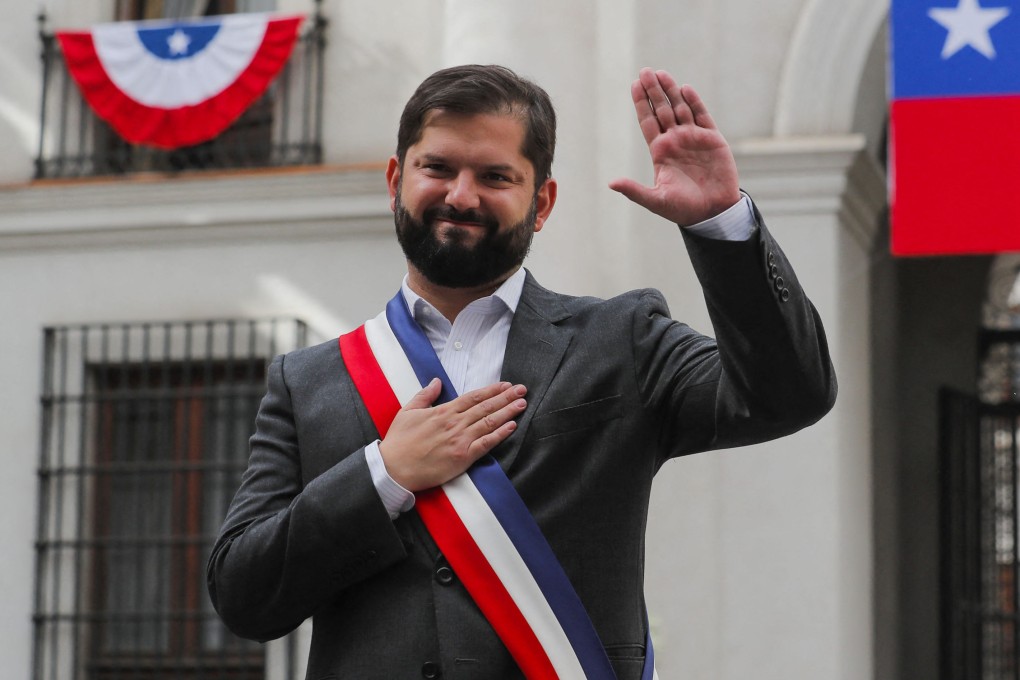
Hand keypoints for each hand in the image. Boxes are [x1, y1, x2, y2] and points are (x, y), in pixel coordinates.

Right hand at [378, 378, 527, 491]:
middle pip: (486, 407)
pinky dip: (500, 434)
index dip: (491, 390)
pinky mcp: (462, 457)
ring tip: (522, 403)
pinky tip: (512, 426)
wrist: (394, 468)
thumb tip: (437, 381)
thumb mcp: (408, 411)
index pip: (473, 397)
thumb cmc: (399, 441)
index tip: (506, 385)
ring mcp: (460, 440)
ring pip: (489, 422)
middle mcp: (454, 423)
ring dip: (508, 412)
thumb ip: (425, 395)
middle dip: (506, 397)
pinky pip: (486, 444)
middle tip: (522, 390)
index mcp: (443, 412)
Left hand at [609, 68, 740, 225]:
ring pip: (681, 108)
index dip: (641, 103)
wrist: (712, 212)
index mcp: (660, 151)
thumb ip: (634, 190)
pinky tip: (685, 89)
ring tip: (661, 74)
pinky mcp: (712, 139)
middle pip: (662, 110)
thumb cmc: (682, 208)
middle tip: (645, 71)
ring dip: (671, 91)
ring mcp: (694, 137)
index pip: (648, 121)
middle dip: (653, 91)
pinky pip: (702, 116)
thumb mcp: (656, 200)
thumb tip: (611, 183)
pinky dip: (694, 103)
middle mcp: (675, 140)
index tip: (634, 85)